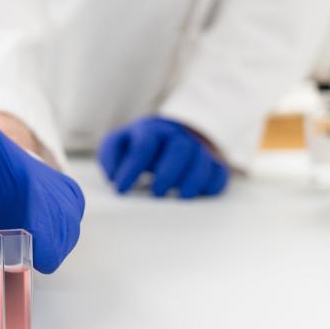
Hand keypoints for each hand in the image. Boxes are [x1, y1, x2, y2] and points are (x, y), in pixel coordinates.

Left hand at [98, 116, 228, 198]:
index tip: (121, 189)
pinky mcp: (213, 164)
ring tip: (179, 197)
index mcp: (151, 131)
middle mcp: (177, 136)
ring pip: (202, 160)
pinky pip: (219, 173)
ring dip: (192, 180)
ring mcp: (197, 149)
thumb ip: (110, 157)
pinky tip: (198, 196)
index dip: (132, 170)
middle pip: (180, 149)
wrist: (169, 134)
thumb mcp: (118, 145)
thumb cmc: (138, 145)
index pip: (143, 147)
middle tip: (156, 193)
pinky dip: (211, 186)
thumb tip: (115, 176)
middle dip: (168, 173)